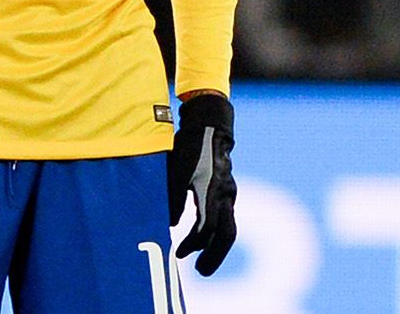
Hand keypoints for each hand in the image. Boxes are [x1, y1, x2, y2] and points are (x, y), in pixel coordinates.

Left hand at [169, 92, 237, 273]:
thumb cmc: (189, 147)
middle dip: (215, 256)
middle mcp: (225, 195)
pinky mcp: (226, 193)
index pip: (207, 226)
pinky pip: (225, 219)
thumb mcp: (175, 171)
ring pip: (229, 229)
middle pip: (227, 234)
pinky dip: (214, 233)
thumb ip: (172, 197)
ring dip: (215, 248)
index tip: (179, 254)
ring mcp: (229, 194)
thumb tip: (171, 225)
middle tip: (202, 272)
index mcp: (212, 190)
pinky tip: (201, 241)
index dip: (192, 243)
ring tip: (201, 264)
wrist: (210, 127)